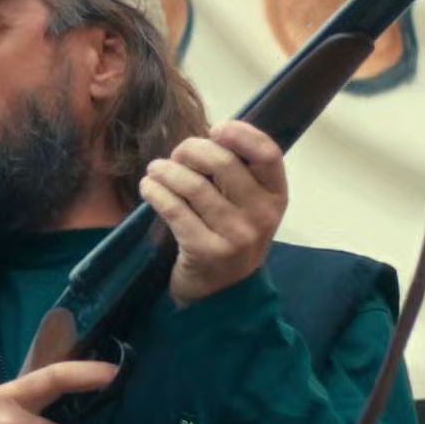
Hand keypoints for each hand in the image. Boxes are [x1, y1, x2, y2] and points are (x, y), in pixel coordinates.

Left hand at [138, 120, 288, 306]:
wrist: (222, 294)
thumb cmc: (230, 236)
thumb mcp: (247, 206)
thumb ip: (236, 173)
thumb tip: (205, 136)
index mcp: (276, 197)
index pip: (267, 153)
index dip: (241, 133)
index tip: (216, 129)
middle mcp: (261, 216)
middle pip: (223, 162)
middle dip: (191, 150)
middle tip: (175, 155)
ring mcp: (235, 236)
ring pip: (193, 185)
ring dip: (166, 170)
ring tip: (155, 170)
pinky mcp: (206, 250)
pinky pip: (174, 210)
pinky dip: (156, 192)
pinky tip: (148, 188)